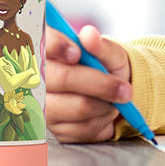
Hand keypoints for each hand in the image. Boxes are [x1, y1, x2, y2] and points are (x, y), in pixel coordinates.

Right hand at [45, 24, 132, 142]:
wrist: (114, 94)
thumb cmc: (107, 67)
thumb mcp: (110, 53)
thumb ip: (100, 45)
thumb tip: (89, 35)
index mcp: (50, 50)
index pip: (41, 42)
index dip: (55, 47)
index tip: (76, 53)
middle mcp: (40, 79)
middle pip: (63, 78)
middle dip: (100, 84)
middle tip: (125, 88)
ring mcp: (44, 106)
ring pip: (78, 106)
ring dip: (106, 104)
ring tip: (116, 99)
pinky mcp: (55, 130)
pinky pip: (83, 129)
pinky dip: (103, 120)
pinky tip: (106, 112)